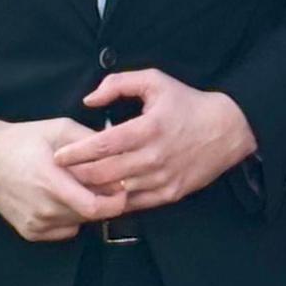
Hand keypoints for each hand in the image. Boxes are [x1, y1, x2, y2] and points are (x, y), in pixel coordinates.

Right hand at [0, 117, 125, 240]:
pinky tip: (60, 198)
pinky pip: (65, 230)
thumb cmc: (24, 140)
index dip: (115, 201)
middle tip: (100, 182)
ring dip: (86, 208)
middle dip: (103, 200)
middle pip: (91, 216)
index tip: (121, 187)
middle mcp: (43, 209)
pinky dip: (70, 217)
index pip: (95, 208)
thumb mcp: (60, 128)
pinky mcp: (30, 232)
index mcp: (51, 182)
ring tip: (75, 186)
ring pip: (79, 223)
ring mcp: (36, 223)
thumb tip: (121, 157)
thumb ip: (91, 142)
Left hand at [53, 70, 258, 212]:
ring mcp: (162, 179)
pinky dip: (115, 201)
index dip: (76, 152)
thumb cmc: (187, 103)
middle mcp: (154, 157)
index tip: (58, 155)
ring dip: (94, 190)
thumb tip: (89, 100)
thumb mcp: (155, 81)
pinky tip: (101, 195)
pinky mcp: (170, 194)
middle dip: (77, 174)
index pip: (102, 145)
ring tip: (75, 186)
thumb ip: (118, 84)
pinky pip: (135, 203)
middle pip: (104, 173)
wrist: (227, 130)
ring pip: (117, 191)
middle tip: (59, 174)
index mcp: (148, 128)